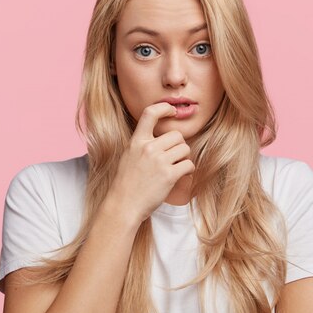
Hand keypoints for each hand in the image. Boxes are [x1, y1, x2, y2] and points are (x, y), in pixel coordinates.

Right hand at [105, 102, 195, 224]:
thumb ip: (143, 144)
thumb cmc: (126, 183)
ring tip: (175, 168)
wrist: (124, 205)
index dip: (164, 107)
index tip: (172, 110)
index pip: (150, 113)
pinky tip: (180, 176)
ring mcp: (159, 161)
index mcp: (136, 141)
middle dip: (179, 146)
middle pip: (177, 135)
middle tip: (173, 157)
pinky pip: (189, 165)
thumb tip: (162, 137)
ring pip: (185, 149)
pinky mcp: (169, 175)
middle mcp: (148, 148)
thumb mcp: (129, 156)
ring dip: (184, 158)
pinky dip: (188, 170)